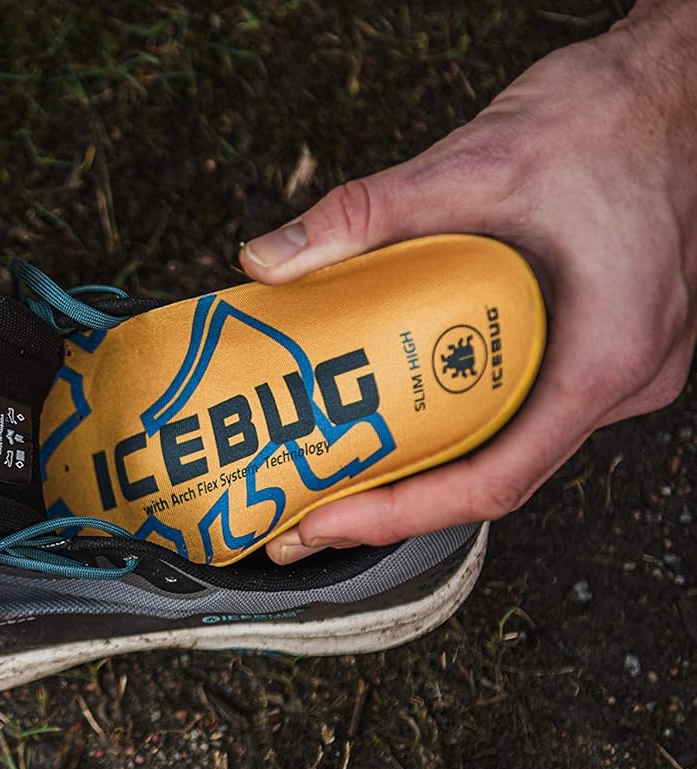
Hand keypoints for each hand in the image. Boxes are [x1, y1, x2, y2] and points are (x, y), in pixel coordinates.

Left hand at [239, 3, 696, 563]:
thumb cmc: (612, 120)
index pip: (494, 479)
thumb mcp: (475, 161)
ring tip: (336, 468)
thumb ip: (367, 212)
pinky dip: (459, 416)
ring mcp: (619, 366)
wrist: (678, 86)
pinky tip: (397, 407)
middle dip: (394, 500)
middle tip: (306, 508)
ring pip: (511, 441)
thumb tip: (271, 260)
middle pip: (495, 472)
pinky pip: (526, 402)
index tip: (329, 523)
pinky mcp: (604, 343)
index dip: (401, 514)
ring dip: (425, 460)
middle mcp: (621, 379)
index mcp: (604, 357)